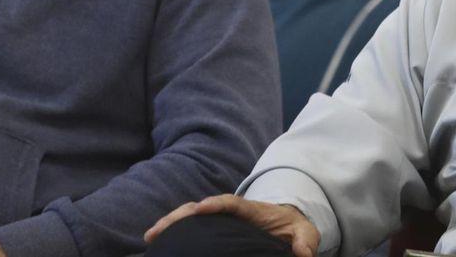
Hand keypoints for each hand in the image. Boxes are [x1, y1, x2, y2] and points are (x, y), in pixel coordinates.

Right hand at [146, 195, 318, 256]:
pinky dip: (175, 233)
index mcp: (251, 210)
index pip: (232, 203)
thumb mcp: (304, 233)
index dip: (216, 203)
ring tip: (151, 237)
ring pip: (191, 218)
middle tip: (159, 229)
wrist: (286, 225)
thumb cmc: (292, 228)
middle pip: (201, 208)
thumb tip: (303, 255)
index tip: (201, 208)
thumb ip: (304, 241)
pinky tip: (158, 243)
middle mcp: (231, 212)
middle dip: (180, 215)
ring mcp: (220, 220)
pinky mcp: (214, 230)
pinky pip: (192, 229)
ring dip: (171, 224)